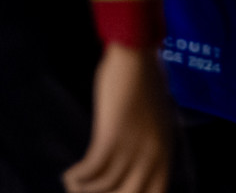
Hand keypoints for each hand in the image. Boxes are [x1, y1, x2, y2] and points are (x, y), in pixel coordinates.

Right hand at [62, 44, 173, 192]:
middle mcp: (152, 154)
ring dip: (85, 190)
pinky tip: (69, 175)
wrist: (137, 55)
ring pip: (105, 187)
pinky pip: (91, 170)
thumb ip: (152, 144)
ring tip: (74, 184)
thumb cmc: (146, 82)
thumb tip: (139, 165)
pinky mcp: (111, 135)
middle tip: (87, 192)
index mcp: (166, 151)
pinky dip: (77, 177)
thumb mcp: (159, 120)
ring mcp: (133, 146)